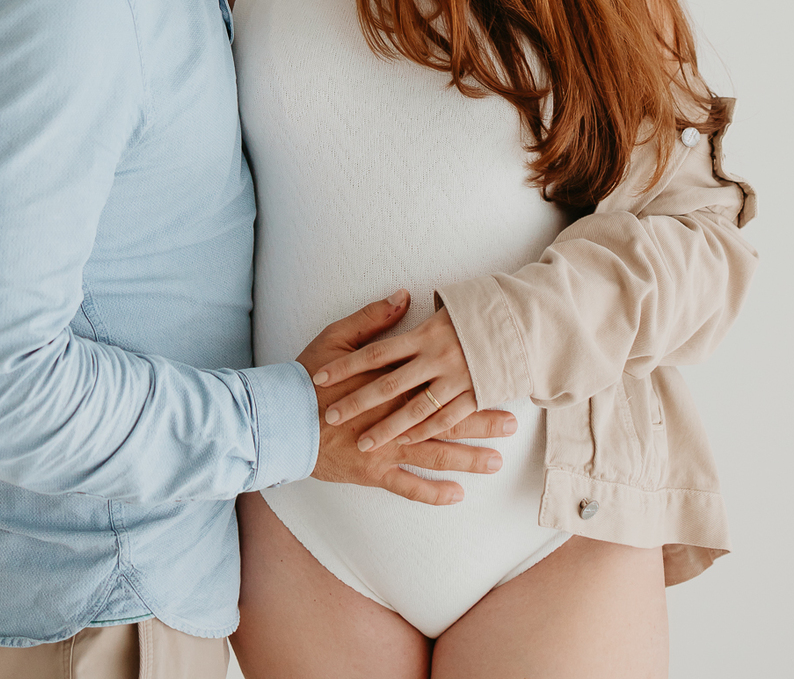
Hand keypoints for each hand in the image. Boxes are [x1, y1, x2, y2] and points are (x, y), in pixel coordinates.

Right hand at [296, 293, 513, 503]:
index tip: (497, 382)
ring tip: (495, 462)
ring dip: (466, 459)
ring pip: (434, 454)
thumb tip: (404, 296)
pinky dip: (432, 494)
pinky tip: (455, 496)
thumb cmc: (309, 376)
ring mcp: (386, 447)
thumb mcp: (338, 337)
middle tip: (511, 426)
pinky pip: (408, 487)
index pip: (437, 382)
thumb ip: (374, 319)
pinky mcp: (372, 472)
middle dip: (480, 423)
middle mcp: (395, 415)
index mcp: (390, 382)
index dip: (468, 383)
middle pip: (445, 419)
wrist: (282, 417)